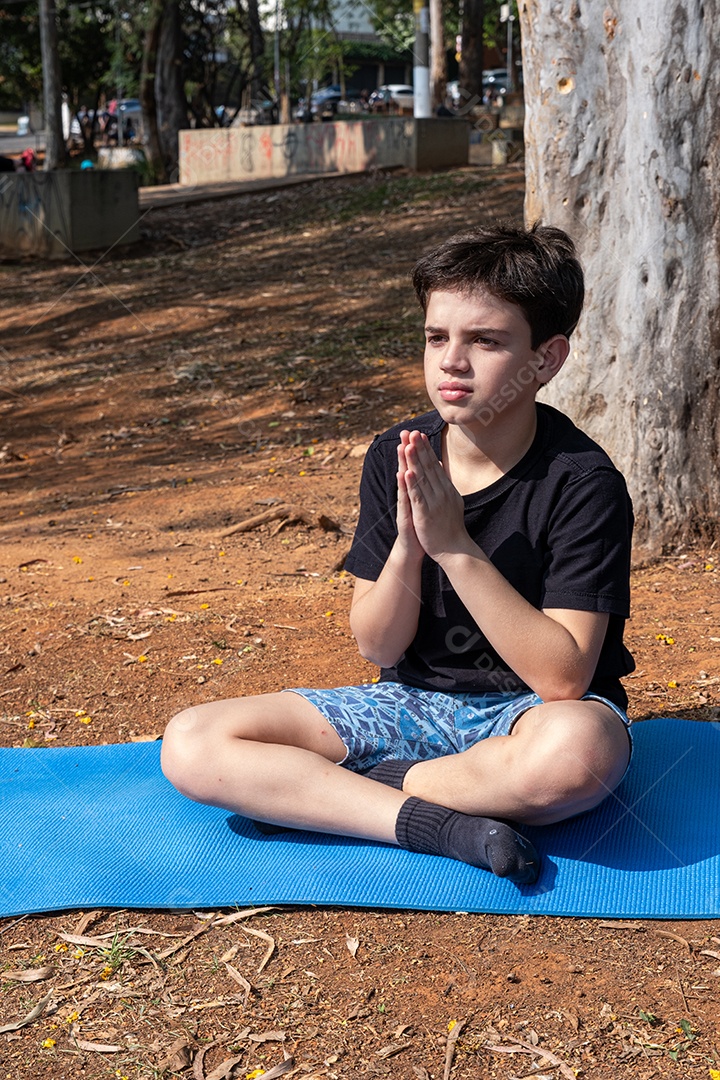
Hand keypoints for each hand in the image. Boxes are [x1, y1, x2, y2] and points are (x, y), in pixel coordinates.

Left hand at [401, 431, 469, 561]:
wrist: (455, 550)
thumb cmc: (451, 527)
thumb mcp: (450, 500)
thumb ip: (444, 483)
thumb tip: (438, 466)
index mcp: (446, 488)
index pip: (434, 464)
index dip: (426, 449)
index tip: (419, 433)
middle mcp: (441, 492)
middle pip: (428, 467)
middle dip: (419, 448)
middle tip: (412, 432)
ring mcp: (434, 502)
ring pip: (422, 478)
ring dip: (414, 461)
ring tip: (408, 445)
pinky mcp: (426, 514)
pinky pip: (417, 497)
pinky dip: (412, 484)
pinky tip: (407, 473)